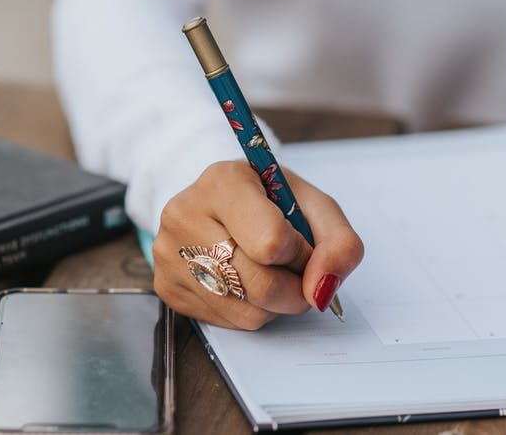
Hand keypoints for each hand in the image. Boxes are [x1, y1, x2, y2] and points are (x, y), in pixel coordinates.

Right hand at [153, 161, 363, 328]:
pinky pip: (228, 322)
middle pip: (262, 285)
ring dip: (276, 304)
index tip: (301, 243)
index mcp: (222, 181)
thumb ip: (339, 242)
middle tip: (296, 269)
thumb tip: (323, 290)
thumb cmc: (268, 201)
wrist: (217, 201)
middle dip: (295, 288)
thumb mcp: (312, 204)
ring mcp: (169, 253)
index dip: (301, 253)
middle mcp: (185, 214)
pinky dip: (252, 310)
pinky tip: (245, 281)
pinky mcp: (166, 286)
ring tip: (269, 270)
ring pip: (248, 312)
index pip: (273, 243)